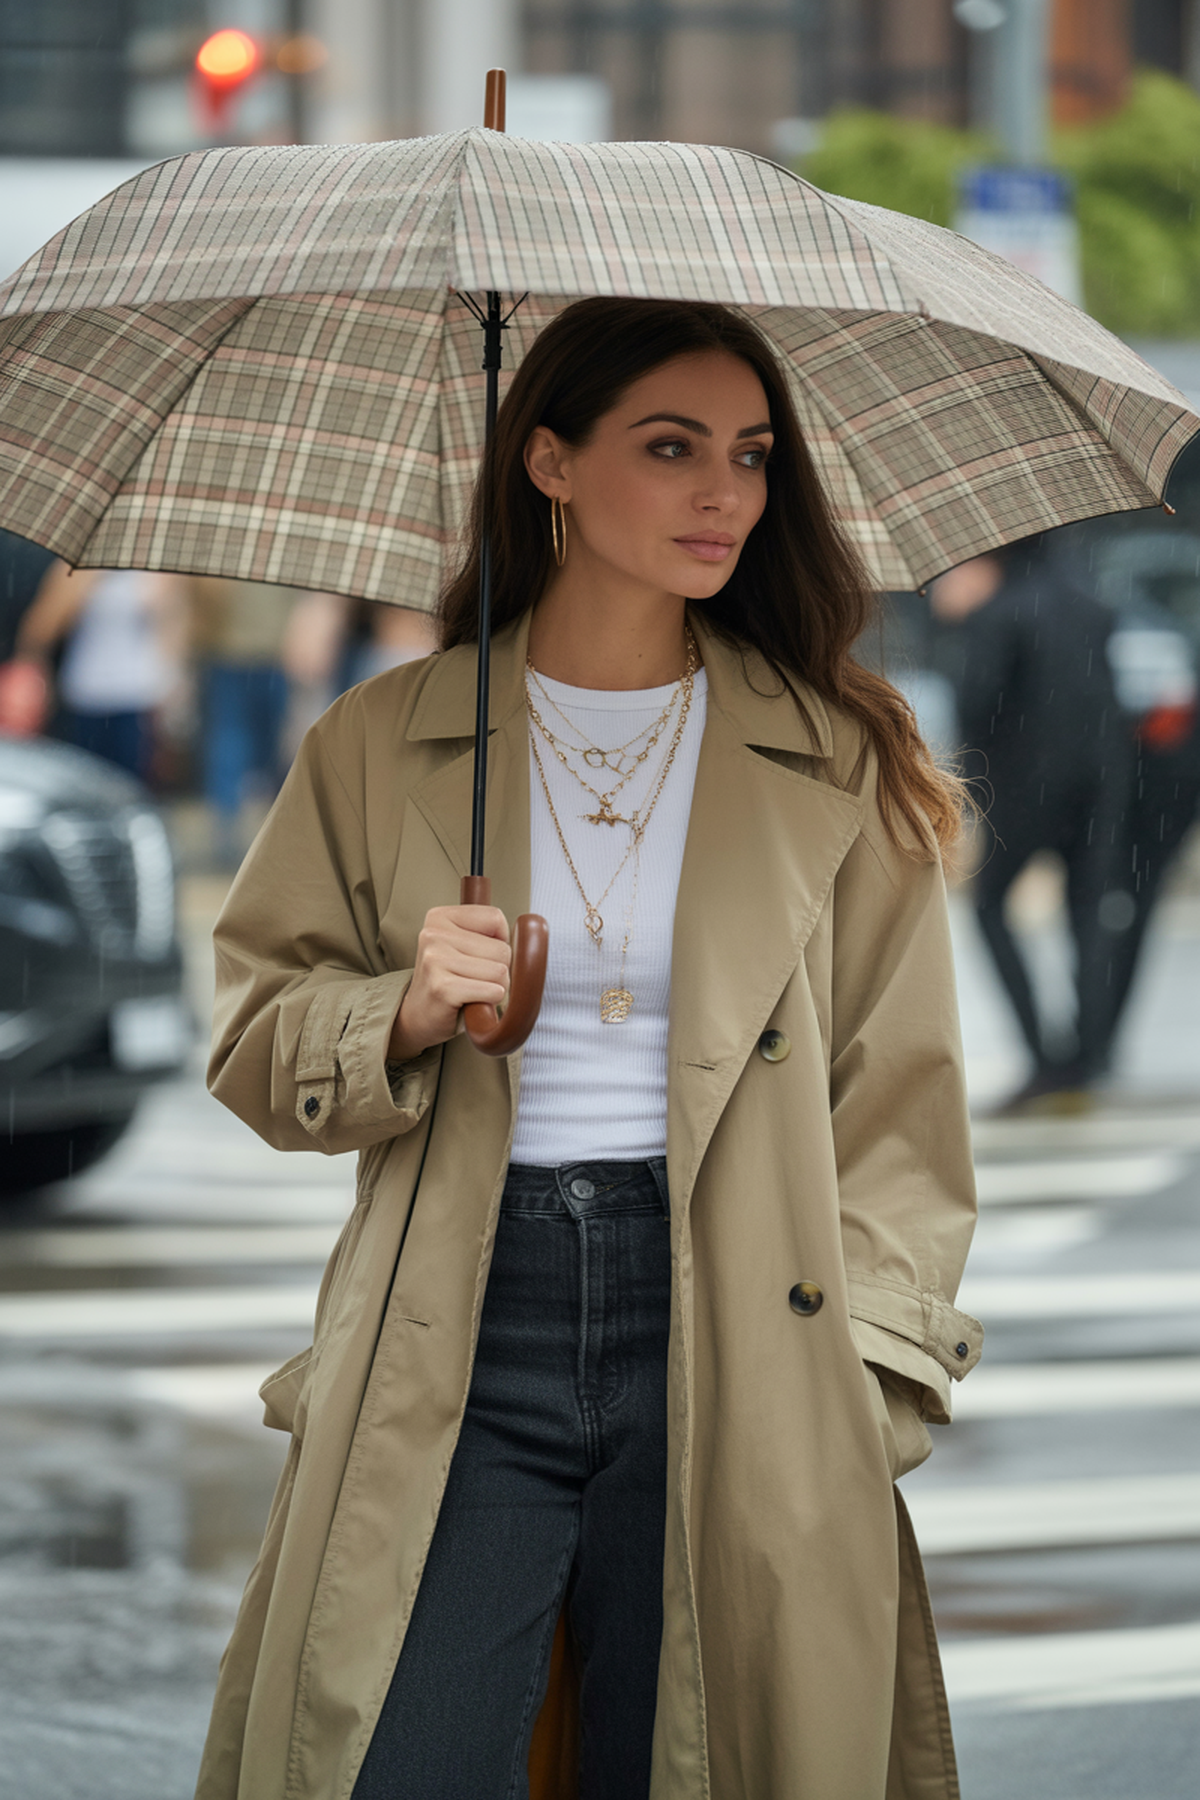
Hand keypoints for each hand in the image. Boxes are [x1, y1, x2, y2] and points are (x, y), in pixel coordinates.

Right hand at [388, 905, 510, 1059]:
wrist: (417, 1016)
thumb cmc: (447, 980)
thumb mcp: (462, 945)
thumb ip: (487, 933)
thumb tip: (529, 935)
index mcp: (440, 917)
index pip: (496, 918)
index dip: (498, 942)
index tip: (478, 956)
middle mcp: (434, 934)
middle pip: (502, 949)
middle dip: (498, 970)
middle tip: (473, 980)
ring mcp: (435, 960)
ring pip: (500, 971)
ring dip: (495, 987)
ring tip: (472, 991)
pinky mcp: (443, 987)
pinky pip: (493, 991)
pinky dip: (490, 1001)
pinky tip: (470, 1002)